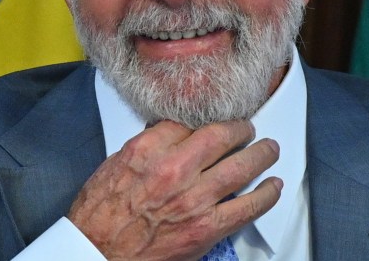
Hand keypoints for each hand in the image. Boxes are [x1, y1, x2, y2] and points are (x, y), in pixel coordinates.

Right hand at [67, 119, 281, 260]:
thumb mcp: (114, 165)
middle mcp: (173, 169)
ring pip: (240, 167)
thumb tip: (168, 133)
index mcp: (147, 150)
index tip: (213, 121)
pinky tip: (273, 186)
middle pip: (220, 136)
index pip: (186, 122)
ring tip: (270, 149)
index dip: (204, 120)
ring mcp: (193, 199)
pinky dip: (265, 195)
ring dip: (261, 155)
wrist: (95, 255)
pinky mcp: (205, 228)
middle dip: (240, 129)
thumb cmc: (99, 215)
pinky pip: (246, 207)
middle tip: (249, 128)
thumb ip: (146, 147)